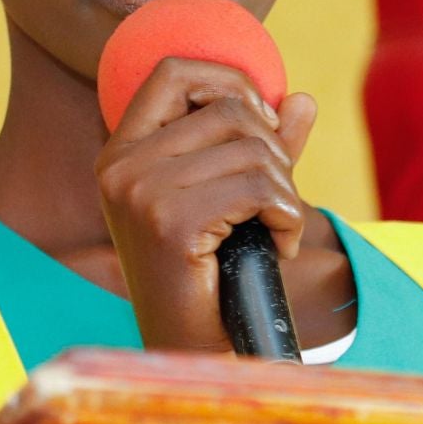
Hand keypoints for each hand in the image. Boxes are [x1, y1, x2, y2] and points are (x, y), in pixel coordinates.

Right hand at [93, 56, 319, 353]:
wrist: (195, 352)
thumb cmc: (215, 275)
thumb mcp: (236, 199)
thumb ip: (264, 147)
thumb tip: (301, 98)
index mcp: (122, 152)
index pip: (173, 71)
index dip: (229, 80)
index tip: (261, 122)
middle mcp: (121, 166)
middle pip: (229, 109)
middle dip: (274, 149)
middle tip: (276, 197)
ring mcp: (140, 194)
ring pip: (252, 149)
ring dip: (285, 190)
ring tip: (277, 227)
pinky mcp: (171, 224)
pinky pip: (260, 188)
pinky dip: (289, 216)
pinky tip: (281, 245)